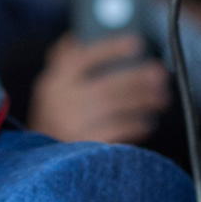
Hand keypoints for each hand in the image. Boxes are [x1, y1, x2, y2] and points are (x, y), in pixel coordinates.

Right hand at [28, 33, 170, 144]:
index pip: (83, 59)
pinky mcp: (85, 149)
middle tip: (160, 75)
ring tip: (161, 98)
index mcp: (53, 83)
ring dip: (143, 101)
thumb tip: (73, 37)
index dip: (111, 49)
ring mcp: (72, 128)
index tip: (137, 43)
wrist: (39, 163)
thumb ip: (62, 64)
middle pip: (106, 87)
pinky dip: (135, 127)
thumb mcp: (50, 90)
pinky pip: (117, 134)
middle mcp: (61, 104)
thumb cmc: (52, 120)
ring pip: (114, 109)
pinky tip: (147, 123)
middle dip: (137, 79)